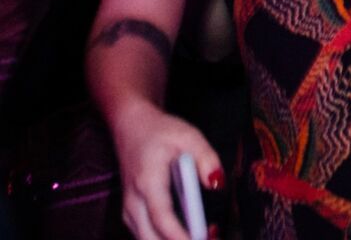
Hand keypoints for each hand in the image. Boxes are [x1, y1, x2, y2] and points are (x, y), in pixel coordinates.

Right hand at [110, 103, 221, 239]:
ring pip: (145, 238)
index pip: (161, 217)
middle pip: (150, 237)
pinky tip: (190, 235)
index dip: (179, 235)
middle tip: (209, 239)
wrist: (131, 127)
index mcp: (148, 181)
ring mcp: (129, 209)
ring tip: (206, 235)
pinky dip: (163, 238)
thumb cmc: (160, 132)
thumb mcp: (189, 136)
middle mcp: (133, 201)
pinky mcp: (132, 213)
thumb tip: (217, 184)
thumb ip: (206, 158)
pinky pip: (145, 234)